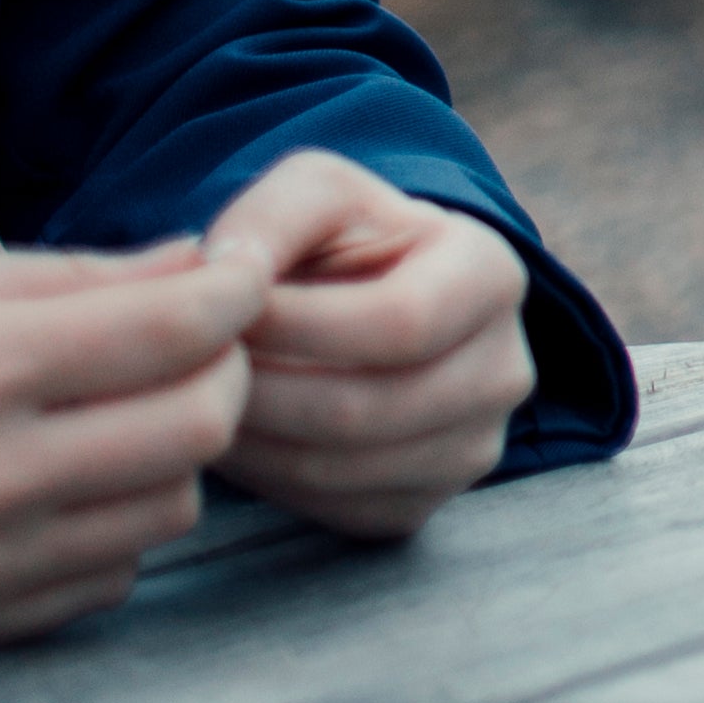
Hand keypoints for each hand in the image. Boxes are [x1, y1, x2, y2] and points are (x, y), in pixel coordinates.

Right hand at [0, 246, 262, 657]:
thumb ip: (60, 277)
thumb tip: (194, 266)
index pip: (174, 334)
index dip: (235, 293)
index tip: (243, 272)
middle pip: (199, 428)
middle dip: (220, 371)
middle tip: (187, 342)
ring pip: (167, 512)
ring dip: (168, 456)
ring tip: (110, 413)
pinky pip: (101, 584)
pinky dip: (111, 529)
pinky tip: (57, 487)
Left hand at [199, 151, 533, 540]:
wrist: (374, 302)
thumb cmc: (347, 241)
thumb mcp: (317, 192)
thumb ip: (272, 214)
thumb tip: (229, 271)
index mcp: (493, 275)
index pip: (402, 322)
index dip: (299, 325)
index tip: (229, 312)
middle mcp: (504, 372)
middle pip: (366, 410)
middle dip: (260, 390)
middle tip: (199, 367)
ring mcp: (473, 448)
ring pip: (340, 471)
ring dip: (253, 439)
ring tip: (210, 394)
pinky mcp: (427, 504)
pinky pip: (334, 510)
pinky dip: (270, 480)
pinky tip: (246, 431)